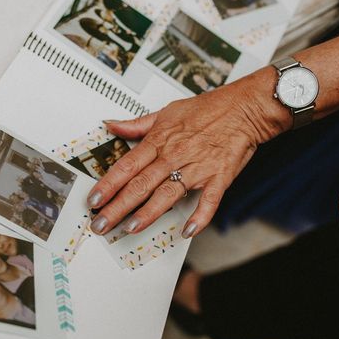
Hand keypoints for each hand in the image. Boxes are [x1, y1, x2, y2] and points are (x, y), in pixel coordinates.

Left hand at [87, 76, 286, 237]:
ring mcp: (196, 168)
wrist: (245, 108)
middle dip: (118, 206)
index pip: (126, 166)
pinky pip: (208, 201)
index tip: (94, 200)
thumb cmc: (207, 109)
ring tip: (129, 228)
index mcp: (159, 141)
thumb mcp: (166, 112)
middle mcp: (174, 156)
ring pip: (167, 194)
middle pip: (140, 184)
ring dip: (147, 213)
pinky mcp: (218, 178)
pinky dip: (199, 216)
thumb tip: (111, 125)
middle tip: (101, 223)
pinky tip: (187, 231)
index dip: (108, 184)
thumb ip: (137, 124)